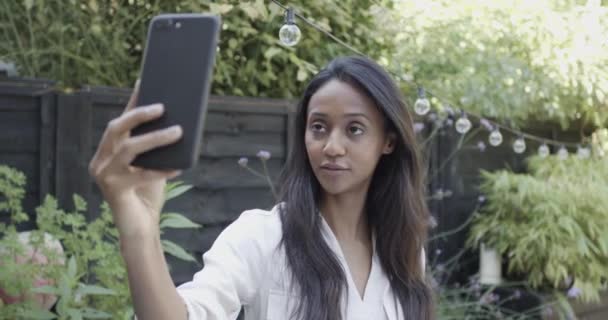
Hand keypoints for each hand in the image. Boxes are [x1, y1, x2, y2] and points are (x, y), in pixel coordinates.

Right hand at [89, 82, 182, 241]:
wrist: (140, 228)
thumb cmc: (147, 194)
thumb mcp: (151, 165)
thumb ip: (155, 148)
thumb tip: (177, 122)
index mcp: (107, 152)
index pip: (120, 122)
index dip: (132, 102)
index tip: (145, 83)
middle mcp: (100, 161)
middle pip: (116, 129)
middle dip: (139, 115)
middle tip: (162, 107)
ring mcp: (104, 176)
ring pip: (129, 149)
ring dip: (156, 138)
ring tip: (178, 131)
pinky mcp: (114, 191)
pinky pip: (141, 176)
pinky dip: (161, 171)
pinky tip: (178, 168)